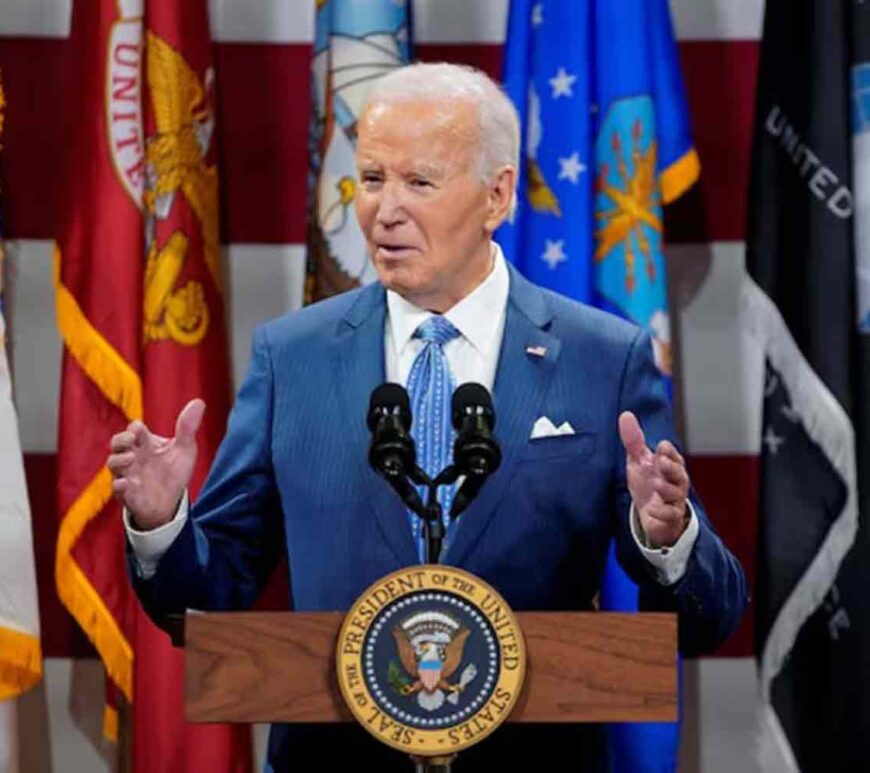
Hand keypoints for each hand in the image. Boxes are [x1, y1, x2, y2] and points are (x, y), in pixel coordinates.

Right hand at [107, 399, 204, 530]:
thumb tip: (199, 401)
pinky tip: (124, 483)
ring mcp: (128, 474)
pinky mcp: (127, 494)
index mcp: (145, 444)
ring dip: (119, 460)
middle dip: (120, 439)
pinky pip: (117, 489)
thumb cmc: (173, 472)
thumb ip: (188, 427)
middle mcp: (132, 457)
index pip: (135, 430)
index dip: (135, 428)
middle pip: (117, 443)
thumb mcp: (184, 449)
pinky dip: (119, 485)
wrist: (171, 502)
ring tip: (132, 458)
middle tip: (131, 438)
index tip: (139, 430)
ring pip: (113, 464)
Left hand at [618, 411, 689, 547]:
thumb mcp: (639, 462)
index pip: (675, 458)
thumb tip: (625, 415)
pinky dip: (661, 513)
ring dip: (667, 489)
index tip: (661, 447)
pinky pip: (669, 516)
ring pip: (676, 495)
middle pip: (680, 475)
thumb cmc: (648, 485)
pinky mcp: (669, 518)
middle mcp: (675, 483)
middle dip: (672, 468)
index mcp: (670, 468)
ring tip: (657, 483)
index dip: (669, 453)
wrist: (650, 516)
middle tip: (661, 461)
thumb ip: (634, 440)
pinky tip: (651, 509)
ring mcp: (674, 501)